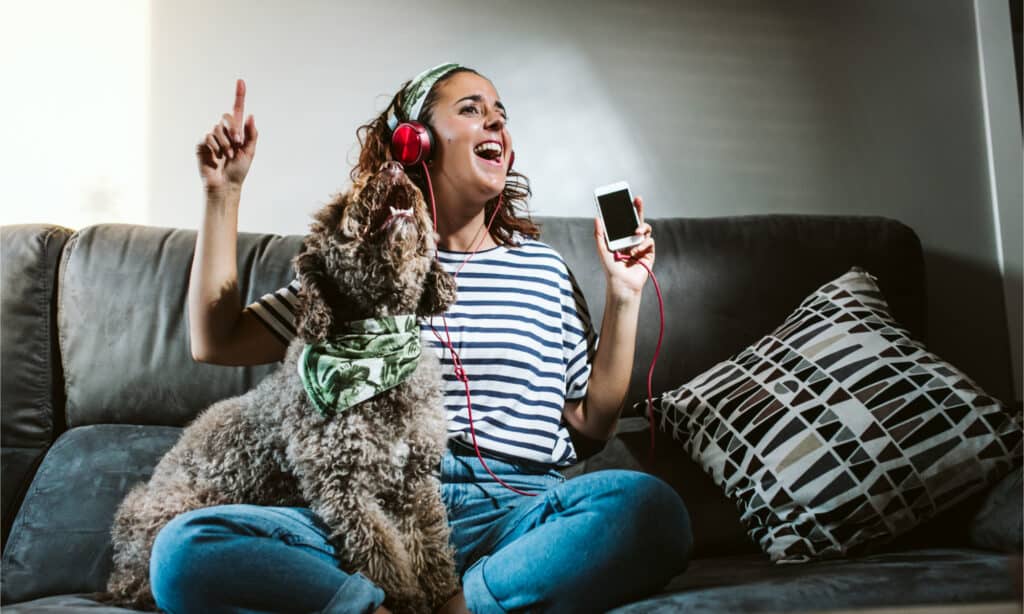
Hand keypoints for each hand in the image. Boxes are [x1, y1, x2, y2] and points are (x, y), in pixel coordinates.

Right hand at [196, 78, 257, 192]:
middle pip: (226, 117)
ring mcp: (212, 137)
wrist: (225, 185)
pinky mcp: (202, 144)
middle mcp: (224, 131)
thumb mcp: (250, 152)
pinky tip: (217, 157)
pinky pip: (208, 137)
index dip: (239, 95)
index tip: (241, 81)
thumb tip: (251, 115)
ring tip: (228, 155)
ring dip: (225, 143)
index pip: (237, 110)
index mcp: (237, 132)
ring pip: (217, 128)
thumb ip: (252, 134)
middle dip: (233, 129)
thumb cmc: (239, 171)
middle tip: (238, 144)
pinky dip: (215, 147)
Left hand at [593, 195, 654, 298]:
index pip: (625, 220)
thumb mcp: (603, 250)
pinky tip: (635, 251)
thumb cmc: (611, 270)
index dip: (626, 210)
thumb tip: (597, 218)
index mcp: (622, 237)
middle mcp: (632, 240)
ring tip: (635, 233)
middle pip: (637, 220)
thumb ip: (600, 234)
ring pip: (646, 229)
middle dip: (638, 209)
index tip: (624, 198)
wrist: (622, 284)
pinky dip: (643, 244)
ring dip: (641, 228)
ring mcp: (642, 246)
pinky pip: (649, 242)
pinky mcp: (649, 253)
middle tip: (637, 199)